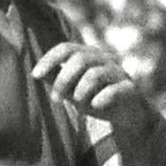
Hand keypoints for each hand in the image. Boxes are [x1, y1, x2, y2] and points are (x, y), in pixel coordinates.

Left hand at [33, 40, 148, 125]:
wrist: (128, 117)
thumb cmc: (97, 100)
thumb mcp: (73, 92)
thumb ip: (58, 81)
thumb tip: (36, 73)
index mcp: (89, 56)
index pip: (67, 48)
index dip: (50, 59)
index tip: (35, 74)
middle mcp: (104, 59)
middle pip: (80, 59)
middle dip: (63, 80)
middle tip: (56, 99)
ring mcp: (119, 73)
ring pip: (95, 74)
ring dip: (80, 91)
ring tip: (78, 107)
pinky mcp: (130, 89)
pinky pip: (115, 90)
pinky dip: (102, 98)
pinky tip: (95, 106)